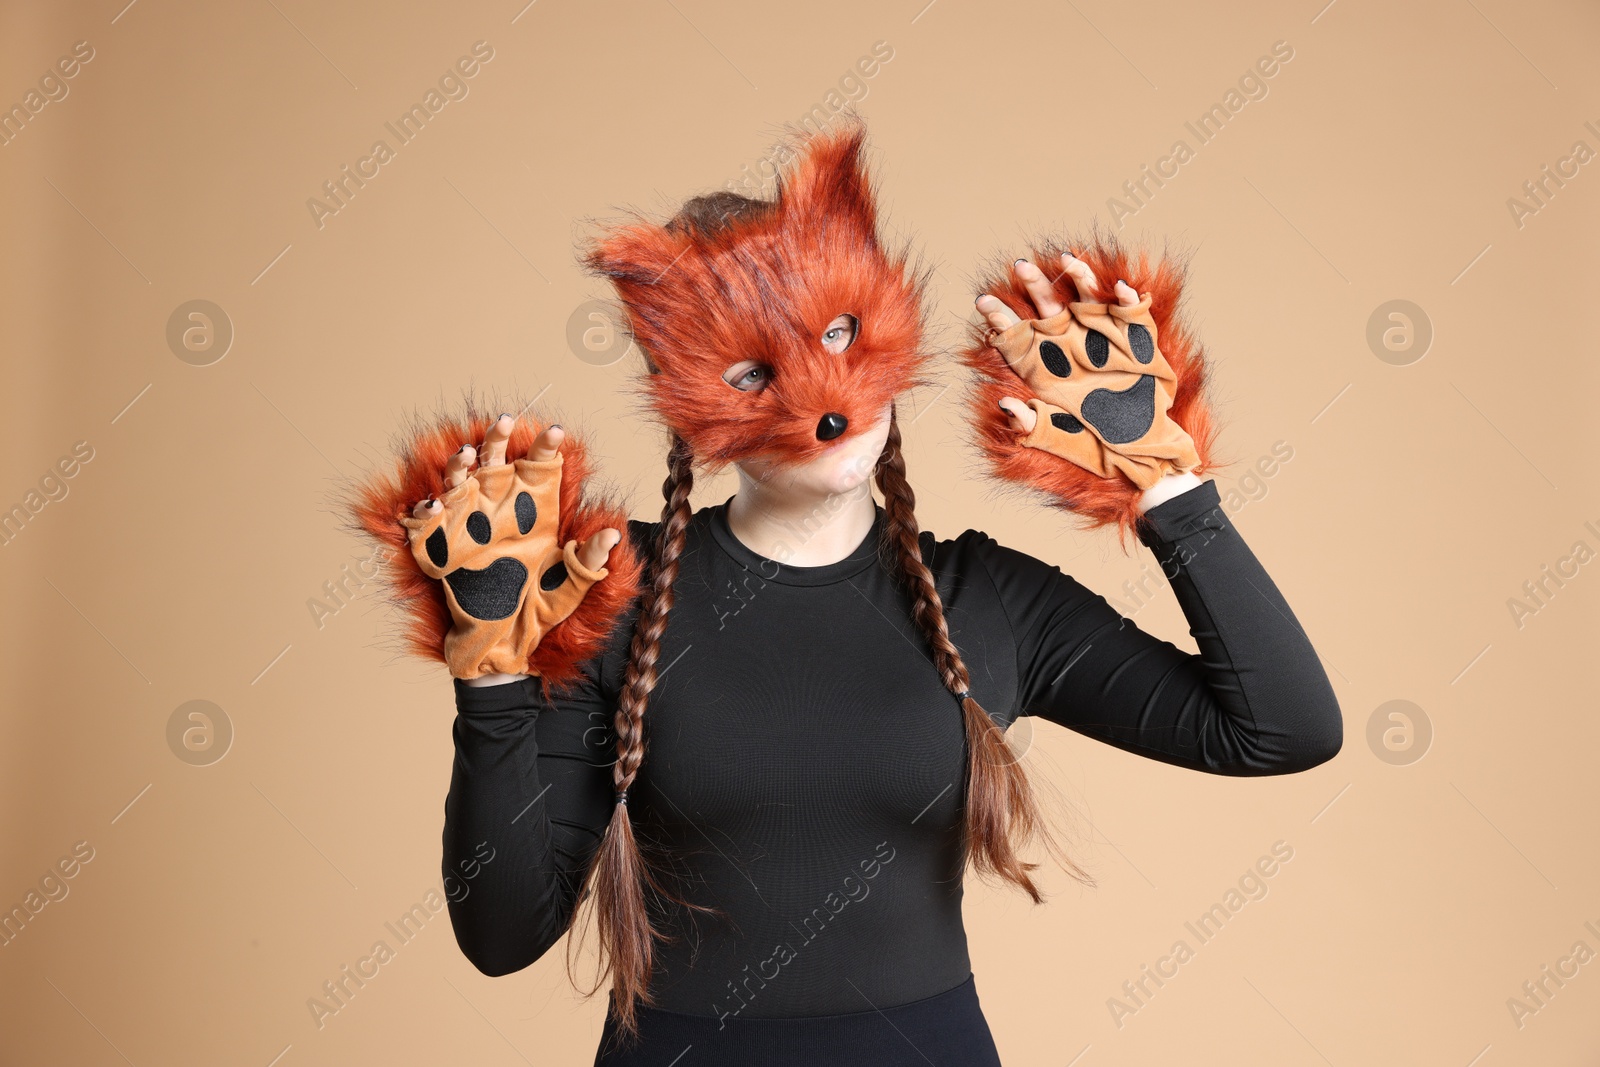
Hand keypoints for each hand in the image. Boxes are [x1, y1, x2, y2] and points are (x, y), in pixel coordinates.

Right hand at [401, 414, 621, 679]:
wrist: (507, 645)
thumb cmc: (540, 611)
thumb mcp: (571, 587)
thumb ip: (588, 561)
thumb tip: (613, 534)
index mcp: (533, 513)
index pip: (539, 467)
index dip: (546, 446)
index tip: (556, 431)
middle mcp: (499, 511)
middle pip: (494, 460)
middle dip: (497, 438)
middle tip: (504, 421)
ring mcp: (468, 525)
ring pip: (458, 480)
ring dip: (459, 464)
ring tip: (468, 454)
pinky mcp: (441, 548)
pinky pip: (426, 524)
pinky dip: (425, 512)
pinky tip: (435, 505)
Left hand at [975, 254, 1199, 490]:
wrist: (1135, 447)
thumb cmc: (1090, 440)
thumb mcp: (1055, 434)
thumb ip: (1029, 422)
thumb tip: (1004, 405)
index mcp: (1044, 363)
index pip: (1016, 334)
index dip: (999, 318)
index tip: (982, 302)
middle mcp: (1069, 343)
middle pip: (1047, 306)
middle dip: (1033, 285)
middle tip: (1019, 266)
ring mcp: (1099, 336)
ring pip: (1086, 297)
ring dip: (1078, 277)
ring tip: (1067, 259)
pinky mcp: (1132, 337)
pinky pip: (1128, 310)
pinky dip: (1125, 297)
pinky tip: (1118, 286)